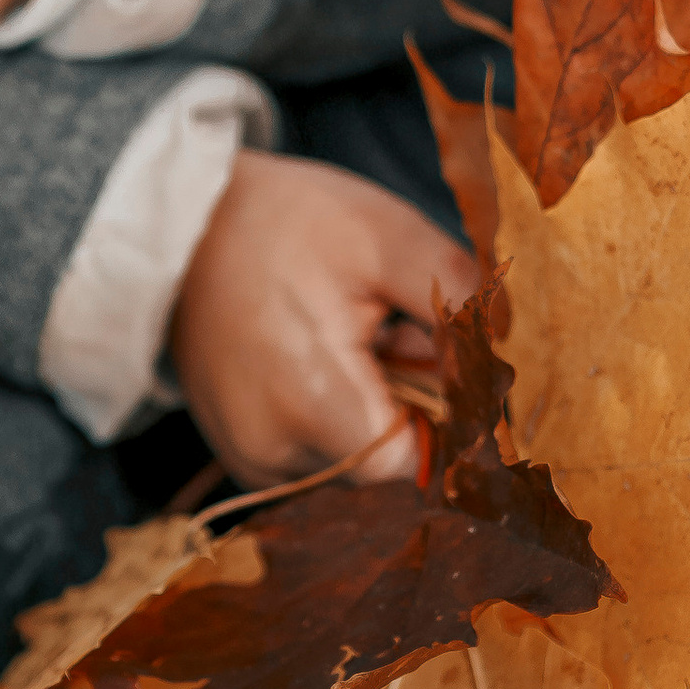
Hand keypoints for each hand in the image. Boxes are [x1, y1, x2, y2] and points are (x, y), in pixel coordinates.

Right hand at [170, 151, 476, 489]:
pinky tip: (321, 361)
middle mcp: (274, 451)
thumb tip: (510, 353)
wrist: (178, 222)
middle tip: (397, 335)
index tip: (446, 362)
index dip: (447, 420)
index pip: (416, 464)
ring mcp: (251, 458)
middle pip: (386, 467)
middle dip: (411, 410)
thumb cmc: (286, 221)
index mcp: (313, 401)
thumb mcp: (386, 235)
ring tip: (354, 341)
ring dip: (372, 415)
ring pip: (352, 465)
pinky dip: (334, 419)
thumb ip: (457, 295)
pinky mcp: (241, 454)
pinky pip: (314, 459)